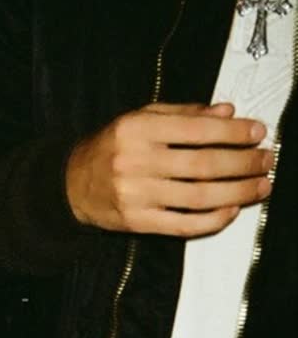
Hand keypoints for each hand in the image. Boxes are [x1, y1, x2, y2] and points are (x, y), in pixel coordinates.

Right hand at [65, 101, 272, 236]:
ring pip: (200, 196)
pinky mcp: (138, 222)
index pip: (197, 130)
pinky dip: (212, 219)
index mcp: (138, 129)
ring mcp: (137, 195)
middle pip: (204, 164)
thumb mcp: (141, 118)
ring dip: (238, 192)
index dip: (233, 132)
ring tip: (260, 186)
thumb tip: (227, 112)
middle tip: (266, 160)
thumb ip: (184, 114)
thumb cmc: (112, 148)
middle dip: (243, 162)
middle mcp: (136, 161)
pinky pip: (184, 224)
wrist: (71, 184)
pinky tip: (231, 210)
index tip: (257, 132)